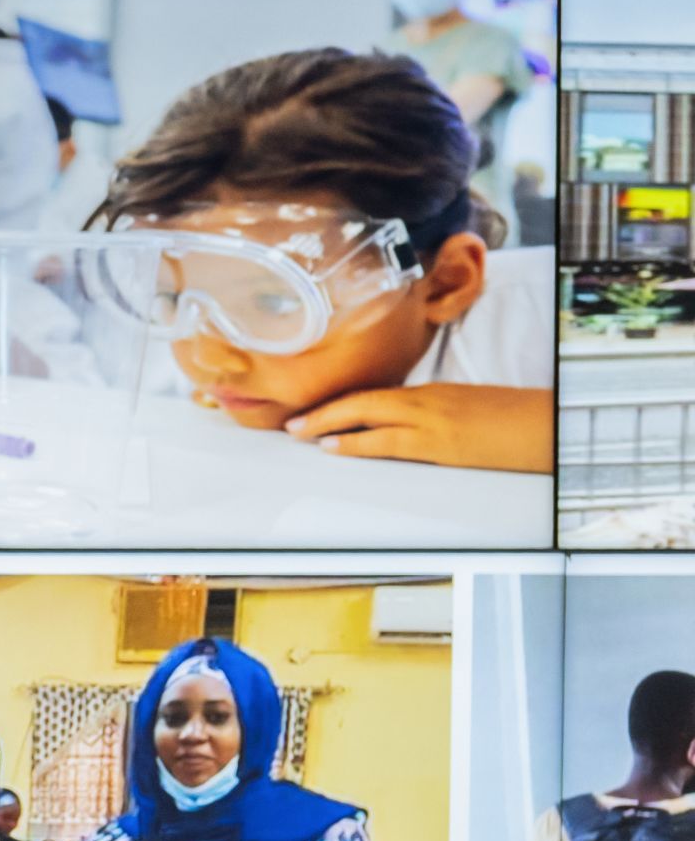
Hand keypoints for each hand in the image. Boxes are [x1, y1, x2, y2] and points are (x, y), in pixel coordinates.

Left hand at [284, 384, 552, 474]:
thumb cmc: (515, 424)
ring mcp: (433, 419)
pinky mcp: (441, 442)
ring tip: (298, 431)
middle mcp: (429, 401)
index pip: (377, 395)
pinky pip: (388, 440)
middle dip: (324, 410)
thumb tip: (404, 433)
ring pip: (368, 414)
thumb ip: (434, 420)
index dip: (341, 402)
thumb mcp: (468, 416)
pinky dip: (356, 442)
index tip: (313, 411)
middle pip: (364, 399)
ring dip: (328, 423)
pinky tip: (333, 445)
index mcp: (434, 395)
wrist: (550, 426)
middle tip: (290, 422)